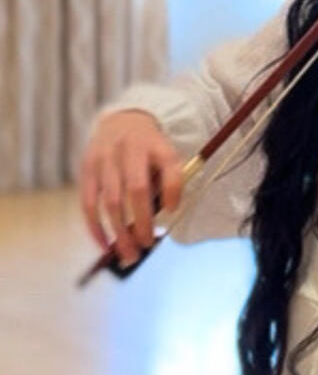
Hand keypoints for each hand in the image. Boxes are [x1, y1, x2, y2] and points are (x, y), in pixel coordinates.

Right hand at [78, 110, 182, 265]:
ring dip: (119, 232)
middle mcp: (130, 148)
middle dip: (143, 222)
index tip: (171, 212)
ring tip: (128, 254)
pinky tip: (104, 245)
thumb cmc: (149, 149)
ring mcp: (105, 158)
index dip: (173, 189)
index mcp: (156, 143)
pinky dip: (96, 228)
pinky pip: (88, 204)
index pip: (169, 164)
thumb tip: (164, 218)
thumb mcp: (165, 154)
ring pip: (111, 201)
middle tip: (147, 246)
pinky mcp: (86, 168)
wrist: (122, 120)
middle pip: (136, 188)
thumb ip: (168, 181)